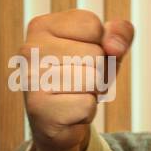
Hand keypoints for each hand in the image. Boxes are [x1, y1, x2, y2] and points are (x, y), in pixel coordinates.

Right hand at [19, 9, 134, 150]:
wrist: (58, 124)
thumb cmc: (82, 77)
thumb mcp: (107, 47)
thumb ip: (120, 31)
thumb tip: (114, 47)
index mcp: (42, 26)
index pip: (93, 26)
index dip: (102, 45)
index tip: (83, 57)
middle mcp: (30, 49)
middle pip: (96, 54)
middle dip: (100, 72)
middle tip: (80, 82)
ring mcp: (31, 78)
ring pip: (94, 79)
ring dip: (94, 92)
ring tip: (75, 95)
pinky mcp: (38, 108)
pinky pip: (87, 105)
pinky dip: (86, 112)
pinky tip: (69, 113)